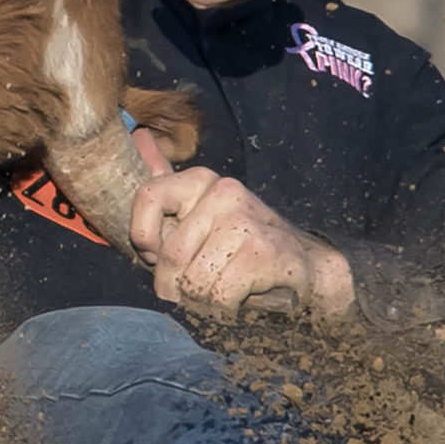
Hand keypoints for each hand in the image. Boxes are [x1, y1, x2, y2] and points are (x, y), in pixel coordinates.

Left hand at [128, 130, 354, 319]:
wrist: (305, 266)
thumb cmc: (240, 246)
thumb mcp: (199, 214)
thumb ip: (166, 186)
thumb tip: (139, 136)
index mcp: (201, 180)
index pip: (147, 196)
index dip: (144, 237)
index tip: (156, 254)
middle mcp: (223, 193)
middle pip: (171, 255)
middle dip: (176, 285)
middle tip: (199, 284)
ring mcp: (245, 221)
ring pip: (194, 281)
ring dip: (203, 300)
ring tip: (224, 287)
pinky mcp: (263, 251)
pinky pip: (219, 295)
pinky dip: (224, 308)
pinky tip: (242, 295)